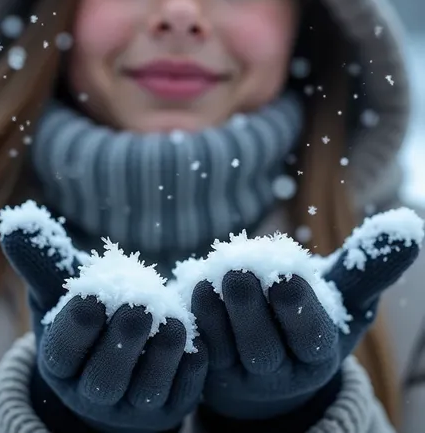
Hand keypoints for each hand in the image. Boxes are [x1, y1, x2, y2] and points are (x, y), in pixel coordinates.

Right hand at [0, 217, 206, 431]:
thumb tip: (17, 223)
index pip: (63, 353)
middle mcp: (94, 392)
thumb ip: (42, 261)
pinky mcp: (171, 405)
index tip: (92, 295)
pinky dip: (191, 366)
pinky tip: (197, 333)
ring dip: (162, 356)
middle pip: (104, 379)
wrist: (122, 358)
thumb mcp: (61, 291)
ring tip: (174, 321)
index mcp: (62, 364)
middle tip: (138, 306)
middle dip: (121, 342)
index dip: (76, 326)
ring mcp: (133, 405)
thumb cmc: (87, 316)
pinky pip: (183, 392)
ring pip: (146, 391)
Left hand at [191, 231, 419, 421]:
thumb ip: (370, 264)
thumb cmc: (315, 310)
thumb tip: (409, 226)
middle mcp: (279, 372)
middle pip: (262, 350)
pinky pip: (198, 348)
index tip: (287, 276)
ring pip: (225, 350)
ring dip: (217, 310)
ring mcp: (240, 374)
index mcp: (317, 353)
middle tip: (239, 269)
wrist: (273, 346)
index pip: (311, 339)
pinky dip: (195, 316)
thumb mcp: (345, 292)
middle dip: (250, 309)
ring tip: (216, 272)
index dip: (298, 310)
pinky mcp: (208, 368)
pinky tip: (197, 284)